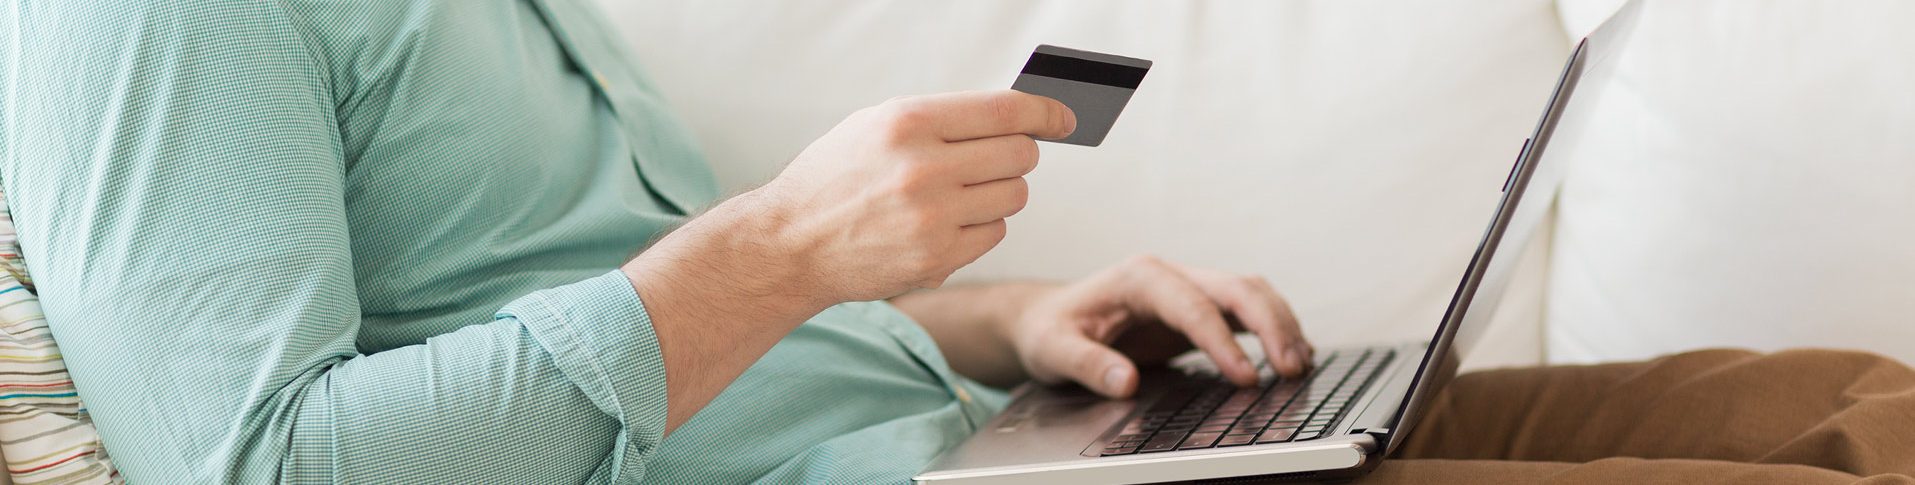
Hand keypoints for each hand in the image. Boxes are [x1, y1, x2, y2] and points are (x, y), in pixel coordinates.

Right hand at [619, 90, 1069, 431]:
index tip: (1063, 118)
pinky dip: (981, 227)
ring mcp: (933, 217)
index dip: (1046, 113)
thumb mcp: (876, 125)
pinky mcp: (937, 258)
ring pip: (1014, 195)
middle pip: (1020, 154)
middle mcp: (924, 167)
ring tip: (959, 193)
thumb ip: (943, 118)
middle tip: (990, 160)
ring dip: (999, 192)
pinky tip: (945, 223)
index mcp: (909, 122)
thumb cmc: (835, 178)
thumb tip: (1016, 115)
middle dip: (1015, 155)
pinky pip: (995, 232)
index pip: (1007, 110)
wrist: (791, 243)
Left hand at [1006, 255, 1311, 397]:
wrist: (1049, 318)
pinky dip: (1274, 330)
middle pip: (1236, 288)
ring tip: (1300, 365)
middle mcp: (1170, 276)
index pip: (1191, 305)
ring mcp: (1188, 289)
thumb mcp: (1053, 350)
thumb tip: (1126, 382)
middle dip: (1270, 325)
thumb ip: (1087, 365)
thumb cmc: (1051, 330)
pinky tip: (1293, 357)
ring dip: (1280, 325)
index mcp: (1138, 277)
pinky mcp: (1199, 309)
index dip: (1222, 341)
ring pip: (1250, 294)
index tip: (1245, 377)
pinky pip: (1247, 312)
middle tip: (1291, 368)